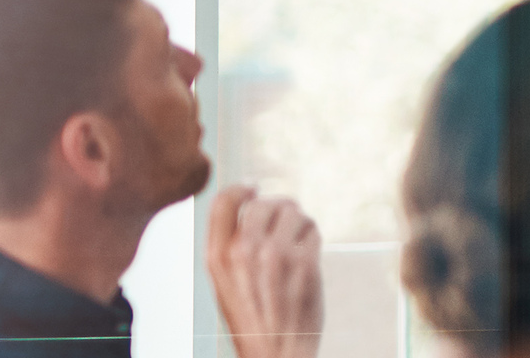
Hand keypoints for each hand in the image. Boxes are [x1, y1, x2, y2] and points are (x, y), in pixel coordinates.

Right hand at [204, 186, 324, 357]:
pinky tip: (308, 258)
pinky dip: (313, 239)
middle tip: (286, 222)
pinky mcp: (304, 263)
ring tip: (297, 245)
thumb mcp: (226, 281)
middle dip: (279, 208)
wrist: (275, 354)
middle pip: (264, 202)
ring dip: (299, 223)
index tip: (254, 189)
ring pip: (293, 212)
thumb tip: (255, 203)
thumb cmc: (253, 318)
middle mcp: (243, 251)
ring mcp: (275, 255)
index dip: (242, 189)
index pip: (224, 201)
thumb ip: (233, 245)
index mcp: (217, 256)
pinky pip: (312, 230)